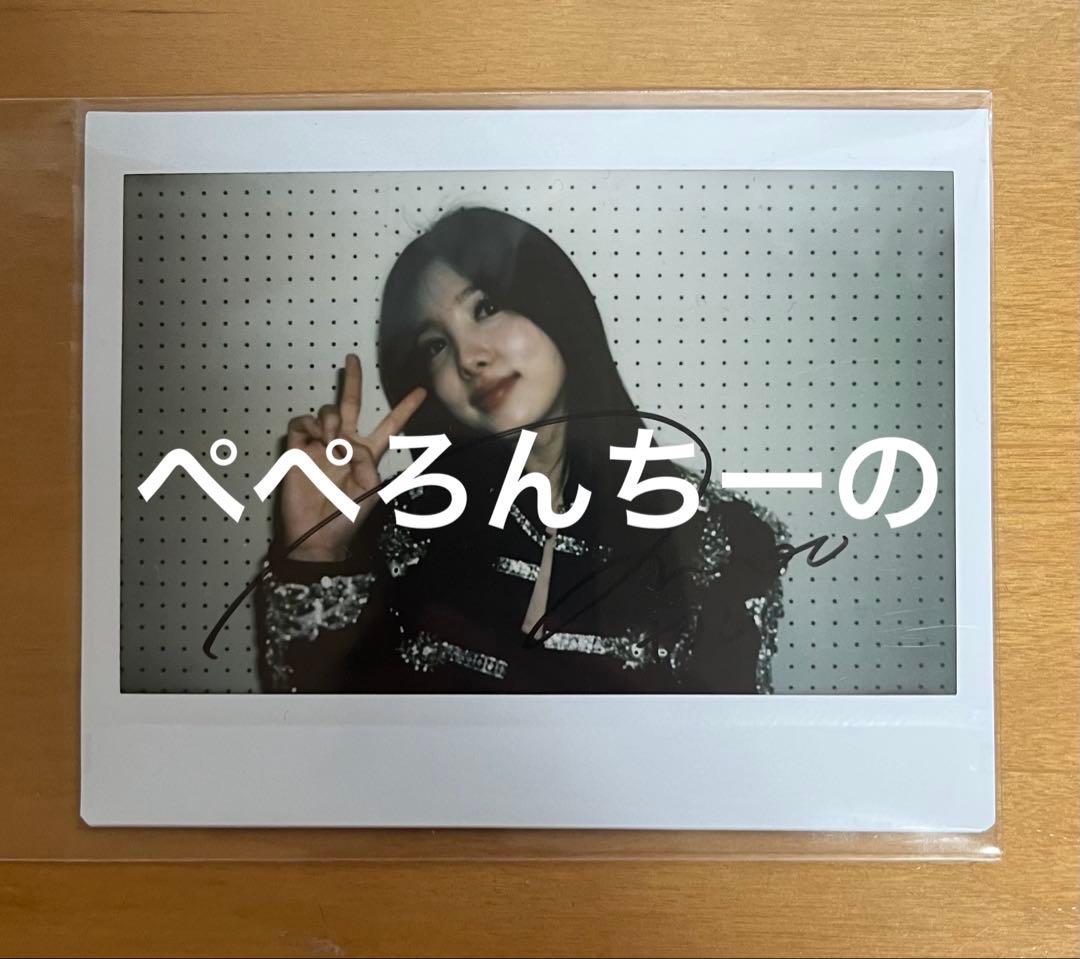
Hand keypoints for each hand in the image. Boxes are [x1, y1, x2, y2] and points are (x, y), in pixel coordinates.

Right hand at [280, 352, 426, 561]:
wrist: (315, 535)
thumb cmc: (345, 518)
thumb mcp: (369, 493)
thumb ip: (369, 466)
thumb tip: (350, 446)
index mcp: (367, 455)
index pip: (390, 426)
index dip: (405, 409)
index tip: (421, 392)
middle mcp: (344, 445)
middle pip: (352, 404)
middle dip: (353, 381)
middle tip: (353, 359)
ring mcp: (321, 445)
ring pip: (328, 412)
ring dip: (332, 419)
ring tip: (332, 440)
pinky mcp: (298, 449)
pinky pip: (302, 423)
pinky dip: (310, 425)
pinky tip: (317, 439)